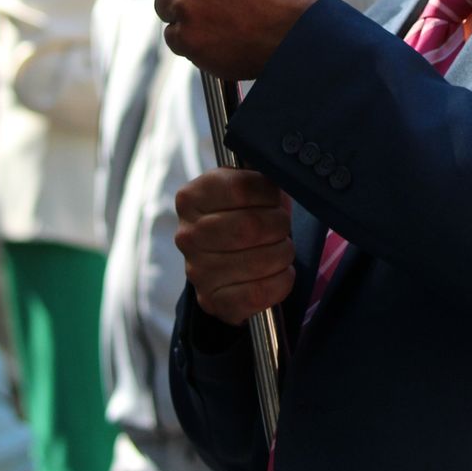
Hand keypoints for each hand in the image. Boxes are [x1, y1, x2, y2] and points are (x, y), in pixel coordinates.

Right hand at [175, 168, 295, 325]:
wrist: (225, 258)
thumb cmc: (242, 214)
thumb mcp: (244, 184)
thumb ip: (257, 173)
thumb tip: (282, 169)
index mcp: (191, 198)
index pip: (240, 188)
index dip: (269, 192)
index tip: (274, 198)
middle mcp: (187, 235)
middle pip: (251, 227)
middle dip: (279, 225)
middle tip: (282, 226)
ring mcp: (197, 271)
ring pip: (260, 261)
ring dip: (283, 253)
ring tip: (281, 248)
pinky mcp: (213, 301)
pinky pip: (259, 294)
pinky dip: (281, 282)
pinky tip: (279, 272)